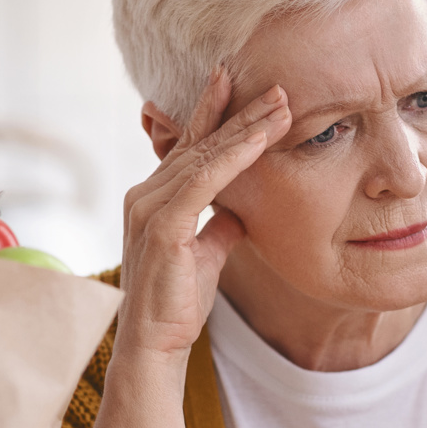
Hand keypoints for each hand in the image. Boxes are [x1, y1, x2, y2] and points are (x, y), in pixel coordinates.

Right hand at [114, 69, 290, 369]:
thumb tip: (239, 213)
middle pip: (200, 142)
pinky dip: (234, 157)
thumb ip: (219, 229)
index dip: (216, 113)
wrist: (156, 344)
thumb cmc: (177, 304)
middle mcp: (146, 194)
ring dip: (246, 128)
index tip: (239, 82)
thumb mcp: (205, 256)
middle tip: (276, 85)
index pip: (190, 147)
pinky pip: (204, 180)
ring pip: (204, 155)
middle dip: (240, 111)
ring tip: (280, 104)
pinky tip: (260, 140)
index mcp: (155, 198)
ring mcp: (150, 206)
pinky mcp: (163, 225)